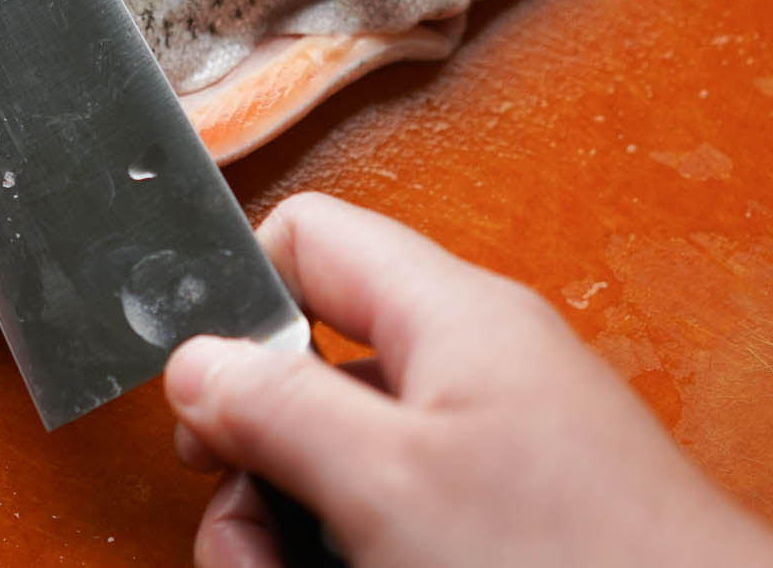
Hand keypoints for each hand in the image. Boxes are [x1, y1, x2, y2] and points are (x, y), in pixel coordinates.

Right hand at [165, 193, 772, 567]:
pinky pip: (395, 506)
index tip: (199, 394)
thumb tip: (194, 360)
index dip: (235, 299)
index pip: (305, 237)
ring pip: (342, 451)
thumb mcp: (387, 481)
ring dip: (289, 517)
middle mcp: (470, 363)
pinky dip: (349, 546)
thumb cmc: (577, 562)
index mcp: (447, 313)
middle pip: (309, 365)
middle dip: (253, 451)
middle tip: (240, 532)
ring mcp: (491, 443)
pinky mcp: (506, 513)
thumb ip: (277, 406)